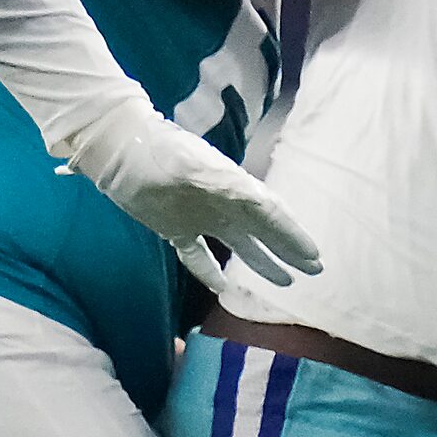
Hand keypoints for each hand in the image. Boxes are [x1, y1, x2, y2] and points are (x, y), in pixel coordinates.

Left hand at [59, 97, 320, 289]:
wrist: (122, 148)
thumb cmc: (159, 153)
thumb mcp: (194, 165)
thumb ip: (226, 183)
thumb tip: (260, 202)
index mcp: (234, 187)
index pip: (273, 215)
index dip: (294, 236)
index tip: (313, 256)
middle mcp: (224, 204)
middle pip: (264, 232)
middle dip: (290, 250)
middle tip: (315, 271)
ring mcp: (201, 217)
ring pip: (239, 245)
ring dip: (262, 263)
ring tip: (284, 282)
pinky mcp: (175, 228)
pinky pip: (197, 255)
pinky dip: (210, 271)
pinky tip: (222, 288)